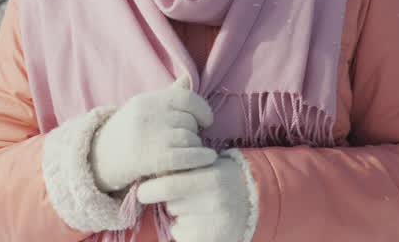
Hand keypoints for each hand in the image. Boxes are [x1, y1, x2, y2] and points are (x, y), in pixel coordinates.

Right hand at [89, 74, 216, 192]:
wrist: (98, 160)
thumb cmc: (126, 133)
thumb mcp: (143, 109)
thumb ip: (167, 96)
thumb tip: (188, 78)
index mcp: (147, 100)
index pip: (186, 98)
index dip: (202, 109)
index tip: (206, 120)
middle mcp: (148, 115)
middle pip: (189, 120)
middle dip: (195, 132)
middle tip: (192, 141)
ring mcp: (150, 136)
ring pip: (190, 137)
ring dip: (196, 147)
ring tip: (193, 153)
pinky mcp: (153, 158)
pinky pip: (186, 155)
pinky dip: (200, 157)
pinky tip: (208, 159)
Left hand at [136, 152, 252, 241]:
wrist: (255, 199)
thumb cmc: (222, 176)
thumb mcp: (208, 163)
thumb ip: (182, 166)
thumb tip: (147, 176)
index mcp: (211, 179)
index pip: (167, 186)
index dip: (149, 190)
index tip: (143, 191)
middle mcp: (213, 203)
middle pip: (170, 204)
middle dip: (168, 200)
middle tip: (181, 195)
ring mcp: (213, 225)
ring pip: (175, 219)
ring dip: (178, 214)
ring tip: (197, 206)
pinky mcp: (211, 240)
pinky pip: (182, 235)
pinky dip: (184, 229)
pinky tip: (200, 221)